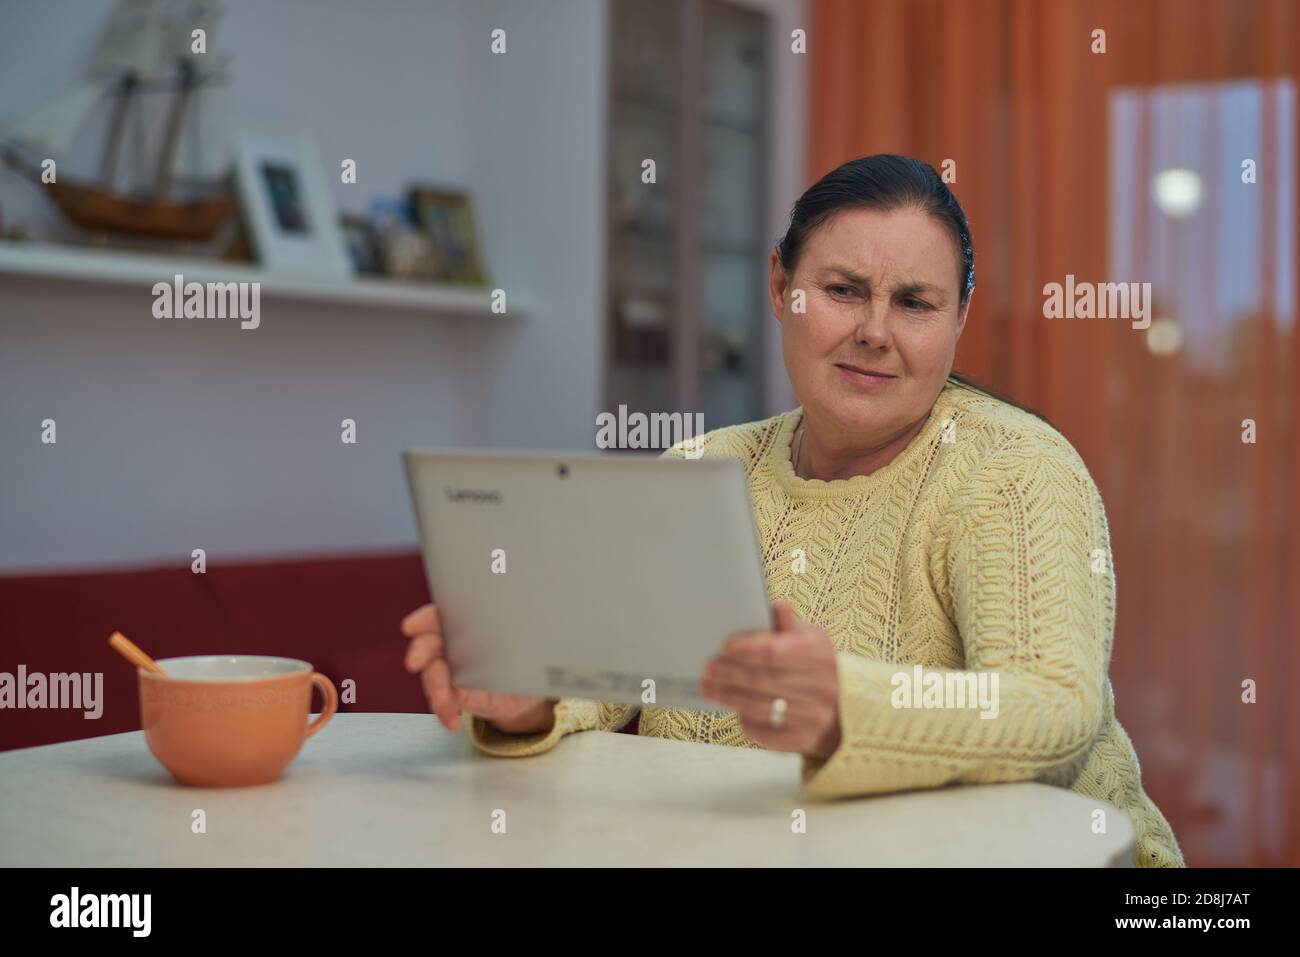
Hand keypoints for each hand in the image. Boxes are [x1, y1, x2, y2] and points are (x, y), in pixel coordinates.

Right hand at [401, 603, 556, 733]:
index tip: (412, 627)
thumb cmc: (526, 654)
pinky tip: (453, 722)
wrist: (530, 687)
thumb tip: (536, 613)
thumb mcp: (530, 637)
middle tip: (415, 661)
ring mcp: (453, 673)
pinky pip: (445, 705)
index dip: (425, 619)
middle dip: (421, 651)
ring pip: (434, 677)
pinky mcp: (457, 696)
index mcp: (469, 624)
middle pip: (431, 645)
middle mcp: (455, 646)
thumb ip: (524, 629)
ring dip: (435, 689)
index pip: (442, 616)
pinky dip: (446, 714)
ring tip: (444, 701)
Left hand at [699, 601, 841, 756]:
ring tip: (707, 687)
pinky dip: (746, 720)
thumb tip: (778, 605)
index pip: (776, 653)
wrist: (844, 708)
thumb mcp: (810, 639)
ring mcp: (813, 717)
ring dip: (729, 697)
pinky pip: (766, 732)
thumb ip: (788, 625)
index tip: (724, 647)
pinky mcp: (803, 740)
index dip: (747, 650)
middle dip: (731, 674)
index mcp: (819, 656)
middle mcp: (821, 688)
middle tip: (709, 668)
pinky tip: (733, 709)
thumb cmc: (816, 665)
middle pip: (764, 681)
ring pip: (761, 707)